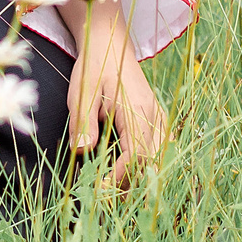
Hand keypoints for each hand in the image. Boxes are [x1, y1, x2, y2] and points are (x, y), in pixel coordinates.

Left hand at [64, 2, 164, 187]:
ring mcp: (158, 118)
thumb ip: (84, 122)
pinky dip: (147, 165)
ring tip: (114, 192)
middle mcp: (154, 117)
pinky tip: (129, 173)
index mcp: (137, 112)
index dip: (120, 178)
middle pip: (151, 164)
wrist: (110, 42)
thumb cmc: (95, 66)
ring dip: (139, 178)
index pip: (137, 156)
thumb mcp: (82, 92)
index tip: (99, 191)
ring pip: (158, 159)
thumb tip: (82, 153)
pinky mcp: (156, 119)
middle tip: (104, 199)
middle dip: (130, 185)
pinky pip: (159, 149)